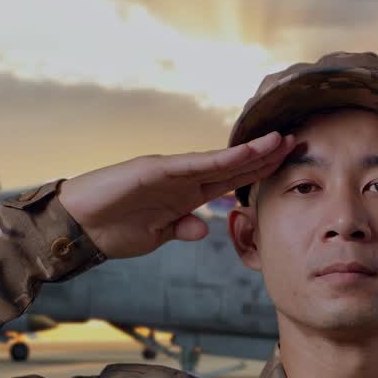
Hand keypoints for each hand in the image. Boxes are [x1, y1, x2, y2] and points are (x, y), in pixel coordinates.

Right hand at [56, 132, 296, 258]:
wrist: (79, 226)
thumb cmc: (114, 229)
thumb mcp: (157, 236)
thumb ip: (181, 229)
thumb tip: (204, 229)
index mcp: (186, 195)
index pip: (230, 181)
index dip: (259, 173)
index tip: (287, 165)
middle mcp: (182, 179)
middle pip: (232, 167)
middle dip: (265, 156)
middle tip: (298, 142)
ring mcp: (169, 172)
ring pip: (218, 161)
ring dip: (249, 153)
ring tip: (279, 142)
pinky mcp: (153, 170)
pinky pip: (192, 165)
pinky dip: (218, 160)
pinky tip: (242, 154)